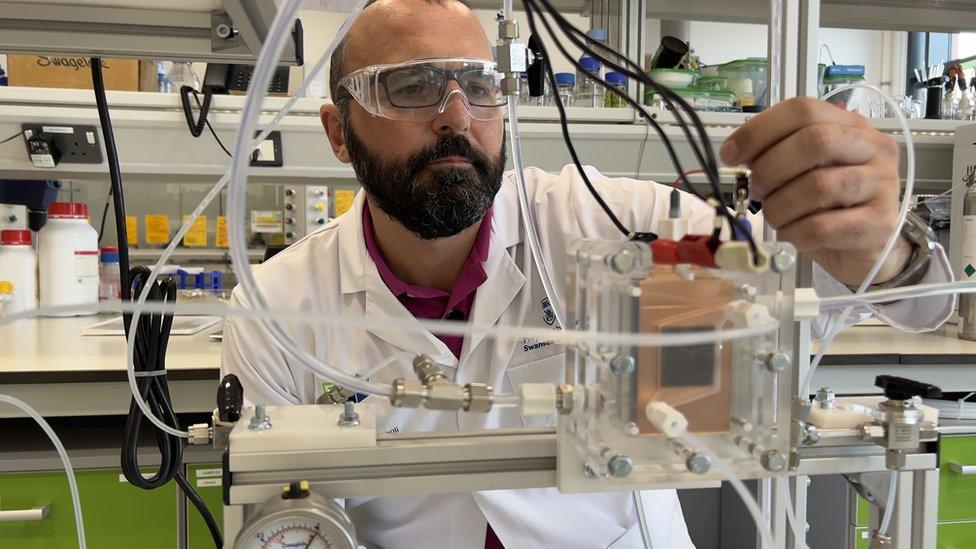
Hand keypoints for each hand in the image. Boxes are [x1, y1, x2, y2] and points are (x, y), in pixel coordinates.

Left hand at [720, 97, 912, 285]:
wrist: (867, 247)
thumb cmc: (829, 204)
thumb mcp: (804, 170)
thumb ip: (777, 153)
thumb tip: (736, 153)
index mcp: (851, 126)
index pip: (802, 110)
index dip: (758, 131)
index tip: (730, 155)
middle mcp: (873, 149)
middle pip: (814, 142)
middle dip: (770, 169)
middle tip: (755, 190)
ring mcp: (882, 186)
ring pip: (817, 186)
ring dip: (779, 205)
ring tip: (774, 215)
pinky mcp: (879, 225)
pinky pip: (821, 227)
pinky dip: (793, 232)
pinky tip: (791, 233)